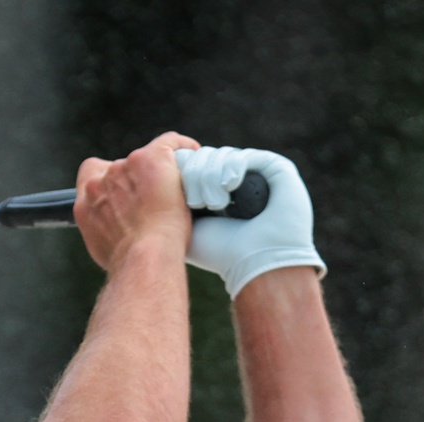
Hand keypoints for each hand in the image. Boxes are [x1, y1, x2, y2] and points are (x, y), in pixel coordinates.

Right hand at [75, 131, 197, 271]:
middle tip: (156, 201)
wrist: (144, 258)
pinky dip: (182, 148)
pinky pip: (170, 143)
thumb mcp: (102, 246)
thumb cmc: (128, 261)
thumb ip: (104, 227)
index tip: (126, 194)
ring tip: (176, 192)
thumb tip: (118, 231)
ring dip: (159, 172)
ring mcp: (127, 166)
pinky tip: (193, 155)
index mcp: (86, 198)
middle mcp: (103, 178)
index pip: (93, 175)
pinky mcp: (152, 158)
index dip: (111, 182)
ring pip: (147, 160)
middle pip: (122, 168)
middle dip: (137, 181)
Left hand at [174, 146, 324, 298]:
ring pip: (221, 155)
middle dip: (195, 175)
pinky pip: (244, 156)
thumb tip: (149, 181)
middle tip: (197, 203)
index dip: (184, 172)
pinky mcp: (274, 168)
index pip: (193, 163)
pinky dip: (231, 168)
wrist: (254, 264)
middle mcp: (235, 178)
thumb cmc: (220, 254)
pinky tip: (230, 187)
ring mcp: (256, 172)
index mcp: (215, 189)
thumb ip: (166, 205)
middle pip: (204, 156)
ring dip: (211, 177)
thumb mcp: (184, 228)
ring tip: (215, 204)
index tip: (185, 198)